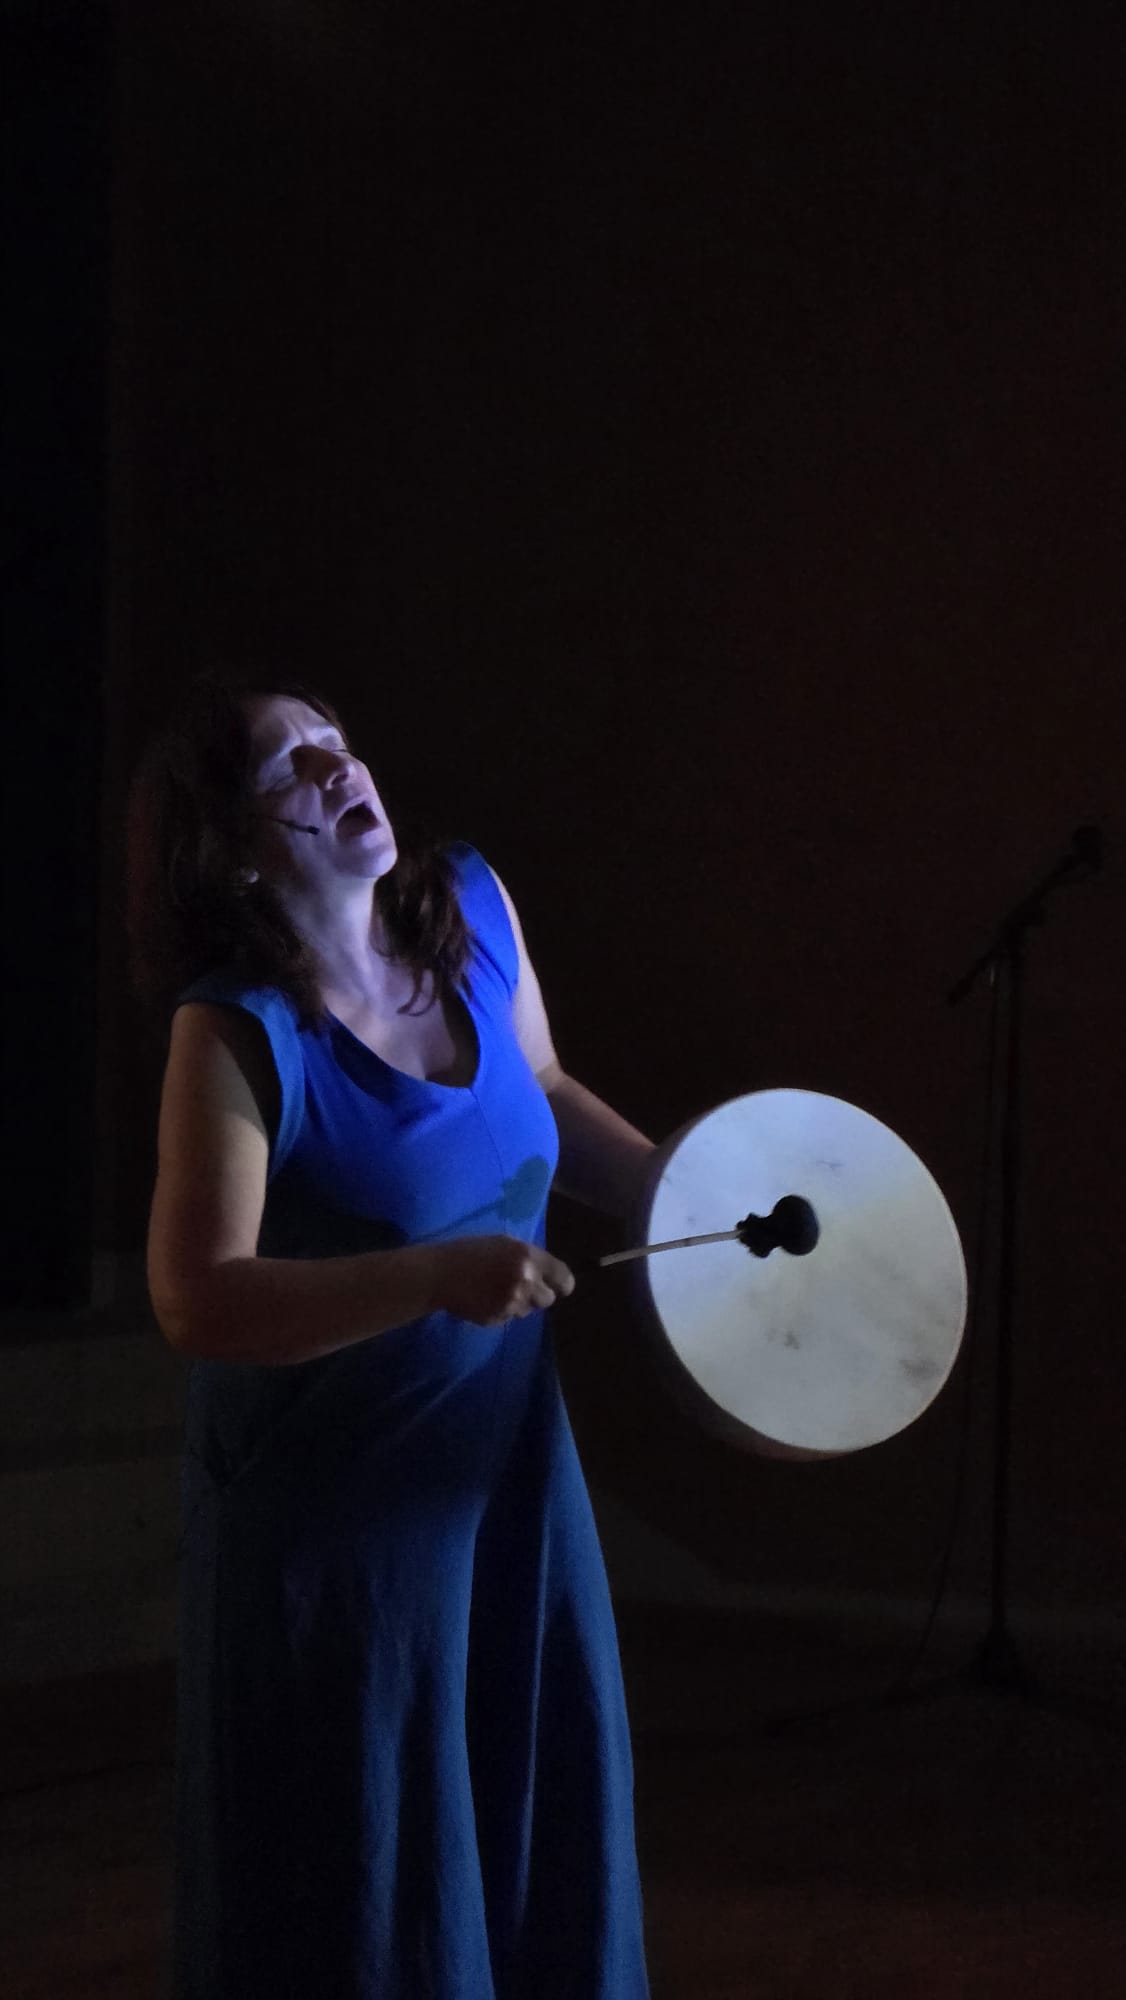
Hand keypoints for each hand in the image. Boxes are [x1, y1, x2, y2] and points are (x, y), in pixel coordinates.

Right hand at [432, 1235, 575, 1325]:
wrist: (439, 1274)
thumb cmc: (470, 1252)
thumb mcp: (504, 1244)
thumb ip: (528, 1258)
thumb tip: (547, 1274)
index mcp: (528, 1257)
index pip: (563, 1278)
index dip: (561, 1284)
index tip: (558, 1286)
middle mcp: (525, 1281)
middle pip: (548, 1299)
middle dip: (537, 1295)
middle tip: (520, 1287)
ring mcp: (512, 1302)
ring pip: (528, 1310)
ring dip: (519, 1304)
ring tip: (496, 1291)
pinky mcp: (498, 1318)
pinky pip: (510, 1318)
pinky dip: (502, 1311)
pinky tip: (485, 1299)